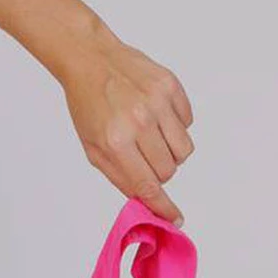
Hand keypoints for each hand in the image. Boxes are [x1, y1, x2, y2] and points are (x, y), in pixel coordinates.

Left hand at [60, 21, 193, 224]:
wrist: (91, 58)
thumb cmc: (89, 105)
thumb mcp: (93, 148)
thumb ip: (121, 178)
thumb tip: (147, 203)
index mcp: (116, 141)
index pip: (148, 186)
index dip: (163, 207)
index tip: (175, 219)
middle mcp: (139, 122)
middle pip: (169, 171)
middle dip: (159, 170)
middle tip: (143, 154)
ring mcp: (157, 102)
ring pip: (184, 151)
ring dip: (170, 150)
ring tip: (152, 134)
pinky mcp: (170, 86)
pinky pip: (188, 123)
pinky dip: (176, 125)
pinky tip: (156, 112)